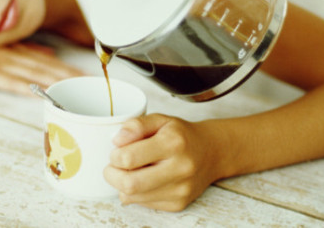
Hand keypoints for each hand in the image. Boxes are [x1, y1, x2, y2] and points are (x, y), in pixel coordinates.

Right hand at [0, 41, 83, 94]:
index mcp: (16, 49)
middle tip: (93, 85)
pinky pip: (10, 82)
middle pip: (47, 67)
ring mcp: (0, 64)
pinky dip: (27, 88)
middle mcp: (13, 55)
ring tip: (77, 90)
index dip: (69, 67)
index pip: (49, 60)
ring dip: (56, 82)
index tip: (89, 75)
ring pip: (34, 74)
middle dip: (71, 76)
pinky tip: (40, 95)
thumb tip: (49, 52)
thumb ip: (25, 48)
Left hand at [104, 114, 220, 211]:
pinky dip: (136, 193)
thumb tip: (116, 140)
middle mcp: (180, 168)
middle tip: (113, 166)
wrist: (211, 152)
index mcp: (173, 143)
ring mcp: (180, 189)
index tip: (116, 152)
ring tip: (129, 171)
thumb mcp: (160, 119)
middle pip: (129, 184)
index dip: (114, 156)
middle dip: (112, 175)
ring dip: (122, 185)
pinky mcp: (178, 203)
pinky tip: (144, 180)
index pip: (128, 158)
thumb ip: (136, 125)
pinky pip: (143, 203)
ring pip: (133, 197)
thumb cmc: (181, 135)